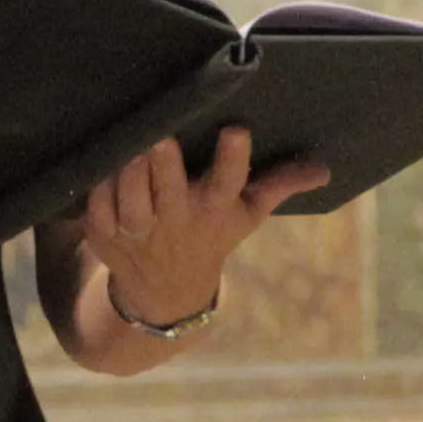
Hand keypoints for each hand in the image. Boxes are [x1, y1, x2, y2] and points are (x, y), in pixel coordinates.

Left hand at [75, 126, 323, 338]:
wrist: (166, 291)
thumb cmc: (212, 233)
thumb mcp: (248, 211)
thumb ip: (281, 183)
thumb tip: (324, 167)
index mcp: (215, 209)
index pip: (229, 182)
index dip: (232, 158)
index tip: (236, 130)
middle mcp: (177, 222)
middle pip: (170, 193)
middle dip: (166, 166)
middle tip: (162, 136)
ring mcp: (140, 233)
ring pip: (130, 202)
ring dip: (128, 176)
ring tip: (129, 144)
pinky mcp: (107, 235)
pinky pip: (99, 209)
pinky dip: (98, 190)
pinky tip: (100, 164)